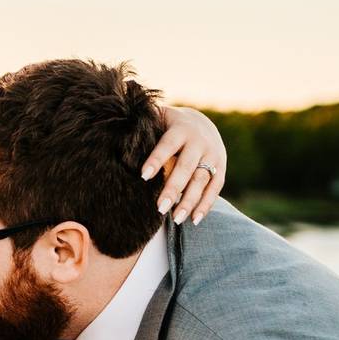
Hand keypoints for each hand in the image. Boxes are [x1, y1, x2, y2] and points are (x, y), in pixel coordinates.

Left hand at [141, 106, 226, 225]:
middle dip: (173, 188)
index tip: (143, 176)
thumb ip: (143, 127)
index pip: (167, 145)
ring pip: (202, 180)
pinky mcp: (221, 168)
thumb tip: (117, 134)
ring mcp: (213, 155)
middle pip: (186, 167)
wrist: (202, 124)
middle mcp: (199, 142)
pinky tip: (194, 220)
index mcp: (181, 129)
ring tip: (177, 219)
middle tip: (159, 208)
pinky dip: (206, 205)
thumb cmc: (168, 126)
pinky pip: (215, 188)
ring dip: (189, 201)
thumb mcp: (158, 119)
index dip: (156, 160)